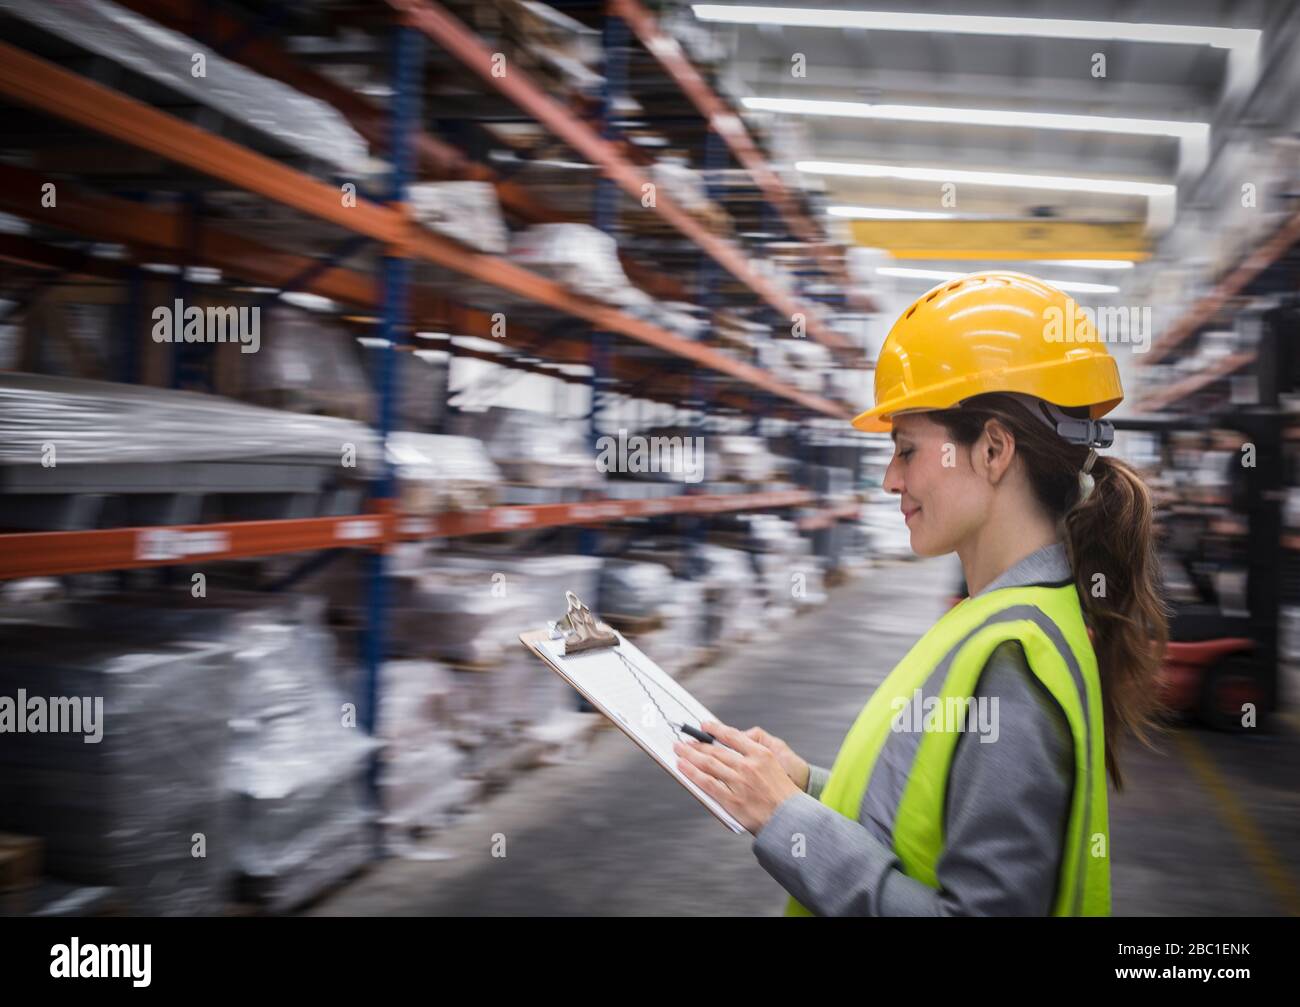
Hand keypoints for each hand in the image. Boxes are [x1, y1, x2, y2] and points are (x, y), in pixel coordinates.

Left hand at [674, 720, 800, 834]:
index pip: (732, 736)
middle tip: (685, 742)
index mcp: (761, 754)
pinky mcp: (732, 799)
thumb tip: (732, 749)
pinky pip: (707, 783)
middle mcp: (748, 766)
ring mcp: (739, 782)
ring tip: (679, 751)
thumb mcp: (776, 765)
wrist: (790, 819)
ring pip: (708, 765)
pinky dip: (693, 774)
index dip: (715, 729)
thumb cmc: (784, 794)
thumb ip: (755, 755)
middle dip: (697, 745)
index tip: (705, 725)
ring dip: (690, 756)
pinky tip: (683, 767)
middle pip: (716, 751)